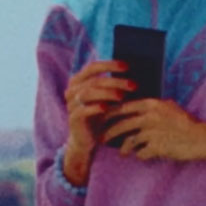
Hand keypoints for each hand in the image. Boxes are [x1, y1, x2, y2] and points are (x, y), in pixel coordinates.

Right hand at [59, 58, 132, 187]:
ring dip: (107, 93)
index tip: (127, 67)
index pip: (92, 67)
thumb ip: (112, 85)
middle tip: (133, 85)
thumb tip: (134, 73)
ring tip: (122, 96)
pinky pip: (83, 110)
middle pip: (94, 80)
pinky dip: (96, 107)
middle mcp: (72, 90)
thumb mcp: (106, 98)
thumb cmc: (99, 115)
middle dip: (115, 81)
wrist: (86, 140)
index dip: (109, 65)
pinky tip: (107, 108)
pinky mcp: (73, 118)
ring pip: (87, 93)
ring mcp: (71, 104)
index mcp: (78, 81)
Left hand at [101, 98, 205, 163]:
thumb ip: (153, 106)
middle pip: (121, 125)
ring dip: (124, 148)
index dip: (109, 114)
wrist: (201, 138)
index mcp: (151, 105)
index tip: (102, 120)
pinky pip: (140, 153)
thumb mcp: (170, 107)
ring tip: (122, 152)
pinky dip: (140, 155)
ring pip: (129, 141)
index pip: (123, 108)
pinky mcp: (155, 147)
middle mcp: (149, 117)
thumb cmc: (186, 123)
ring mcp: (151, 133)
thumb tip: (136, 105)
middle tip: (102, 138)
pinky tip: (142, 156)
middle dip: (109, 133)